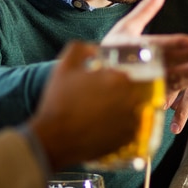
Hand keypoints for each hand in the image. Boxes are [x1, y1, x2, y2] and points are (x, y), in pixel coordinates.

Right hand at [29, 41, 150, 169]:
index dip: (111, 79)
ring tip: (101, 115)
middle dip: (117, 94)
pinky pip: (131, 128)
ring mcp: (131, 120)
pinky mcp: (128, 138)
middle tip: (98, 101)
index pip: (125, 73)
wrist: (55, 138)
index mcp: (118, 78)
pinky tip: (104, 127)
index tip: (99, 85)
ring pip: (133, 109)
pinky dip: (121, 127)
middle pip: (131, 91)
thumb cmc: (58, 101)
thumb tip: (95, 48)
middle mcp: (130, 98)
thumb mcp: (64, 66)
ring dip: (121, 110)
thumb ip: (81, 48)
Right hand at [104, 0, 187, 91]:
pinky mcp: (153, 93)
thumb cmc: (115, 49)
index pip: (154, 46)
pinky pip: (176, 88)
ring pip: (176, 77)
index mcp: (130, 48)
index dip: (172, 43)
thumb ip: (147, 7)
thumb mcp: (127, 26)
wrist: (100, 80)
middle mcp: (139, 67)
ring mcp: (146, 82)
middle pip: (171, 62)